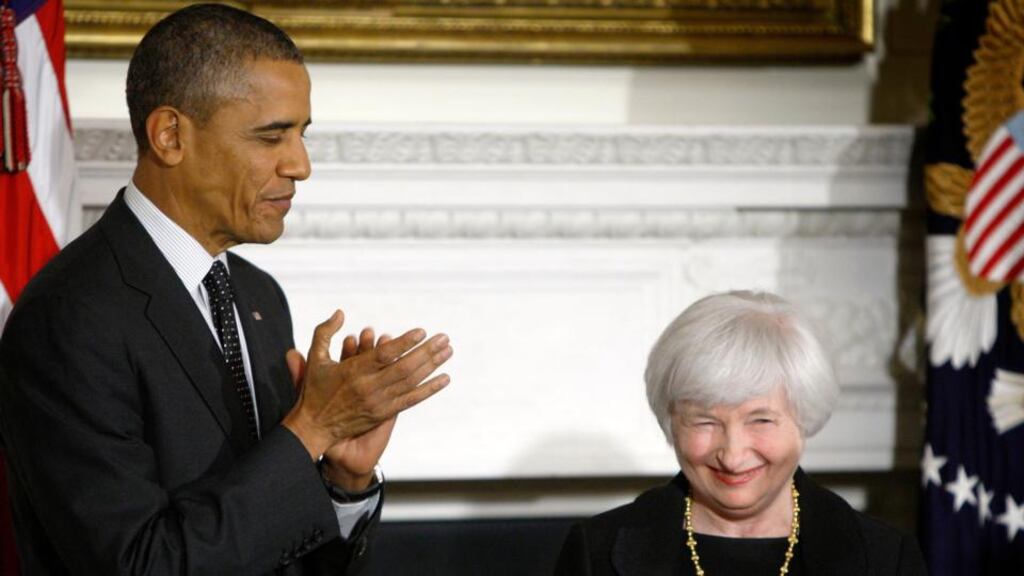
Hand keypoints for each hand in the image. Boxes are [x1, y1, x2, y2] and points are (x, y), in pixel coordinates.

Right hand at [282, 310, 451, 464]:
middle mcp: (368, 387)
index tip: (421, 332)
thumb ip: (325, 332)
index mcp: (352, 371)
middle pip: (404, 368)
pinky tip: (445, 379)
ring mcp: (378, 402)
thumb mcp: (315, 358)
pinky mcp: (383, 413)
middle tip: (444, 338)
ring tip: (448, 351)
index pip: (384, 355)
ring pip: (410, 382)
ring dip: (432, 366)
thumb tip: (340, 312)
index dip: (404, 343)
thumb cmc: (314, 390)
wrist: (314, 428)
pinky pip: (411, 400)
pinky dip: (429, 389)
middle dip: (427, 352)